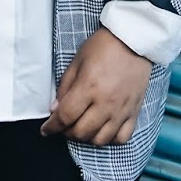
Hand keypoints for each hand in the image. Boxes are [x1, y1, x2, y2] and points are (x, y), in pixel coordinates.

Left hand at [40, 28, 151, 146]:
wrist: (133, 40)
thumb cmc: (104, 46)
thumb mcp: (77, 60)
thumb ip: (65, 86)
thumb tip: (55, 109)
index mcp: (89, 87)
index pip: (65, 116)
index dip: (52, 126)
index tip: (46, 130)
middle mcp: (105, 102)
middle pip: (81, 132)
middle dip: (66, 132)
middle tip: (64, 125)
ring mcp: (121, 110)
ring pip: (100, 140)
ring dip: (86, 138)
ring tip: (82, 127)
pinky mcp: (134, 112)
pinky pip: (122, 138)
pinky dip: (110, 139)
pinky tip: (103, 129)